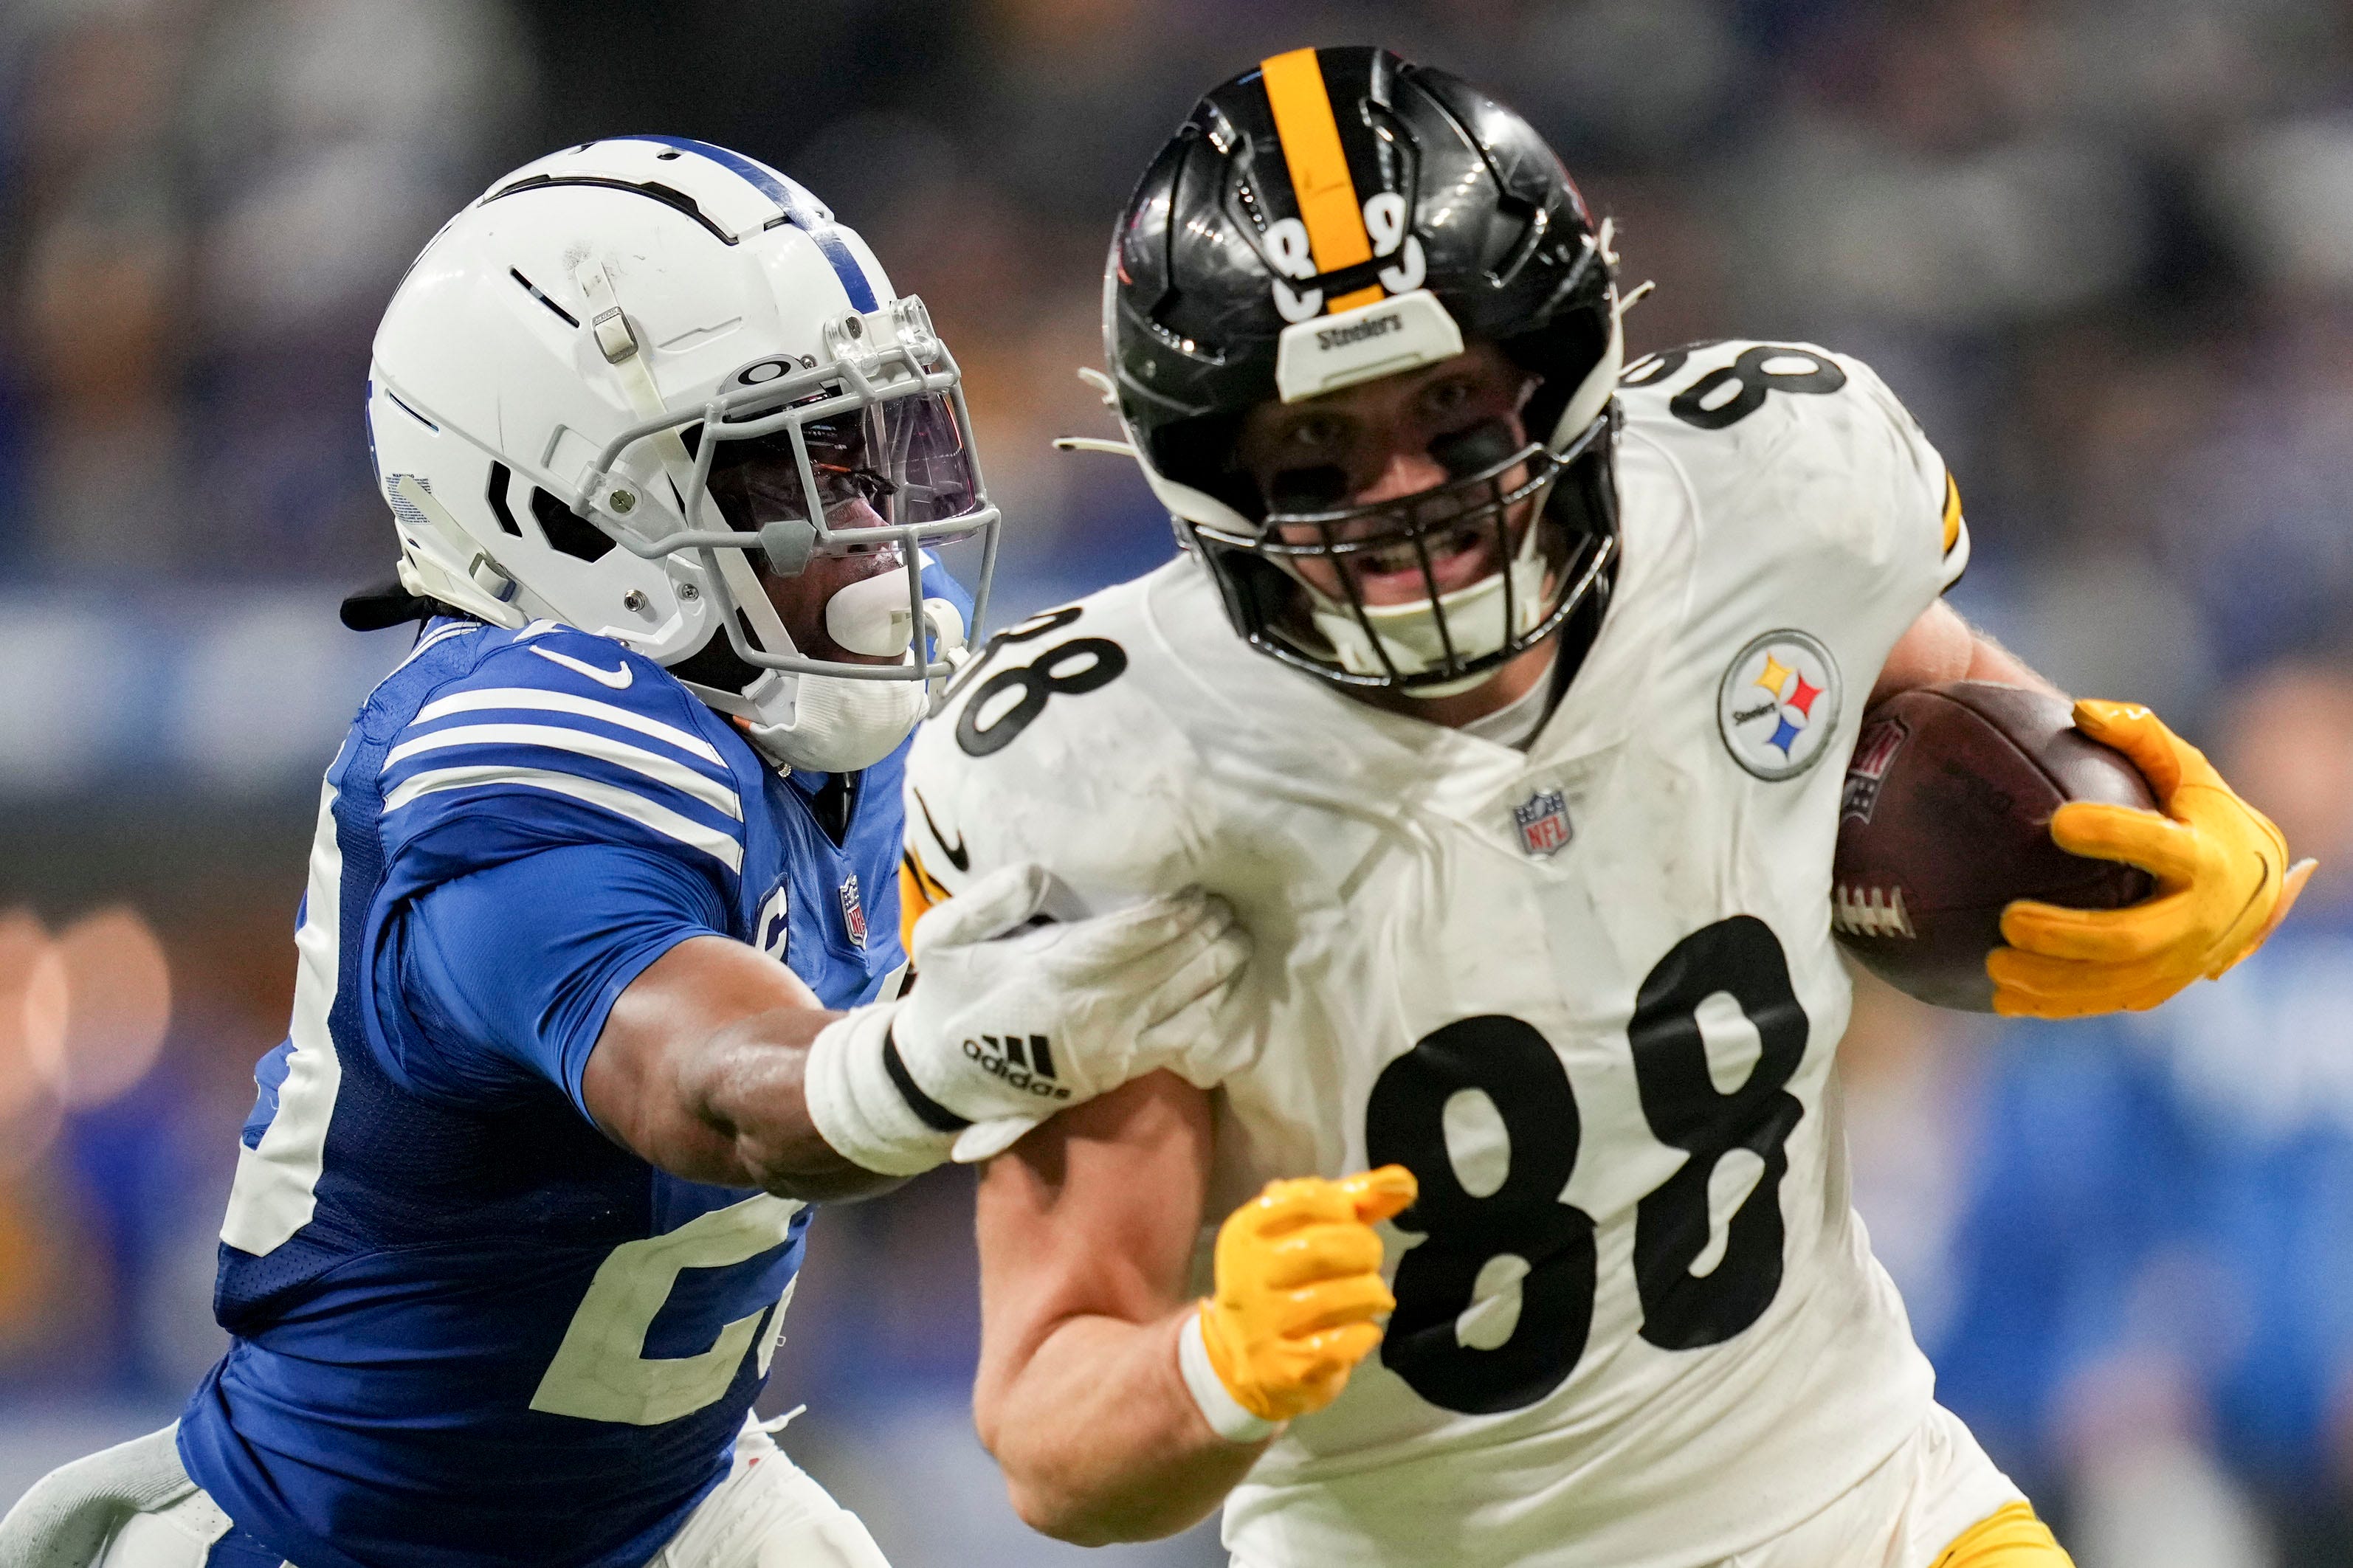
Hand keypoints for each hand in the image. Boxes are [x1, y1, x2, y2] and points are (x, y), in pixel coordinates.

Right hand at [803, 864, 1248, 1171]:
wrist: (941, 1077)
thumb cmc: (947, 997)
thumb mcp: (943, 938)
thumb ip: (990, 901)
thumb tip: (1040, 874)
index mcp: (1055, 972)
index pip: (1131, 935)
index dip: (1171, 913)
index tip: (1197, 891)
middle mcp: (1094, 1009)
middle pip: (1168, 962)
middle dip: (1203, 932)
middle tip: (1229, 907)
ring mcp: (1112, 1044)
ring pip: (1182, 999)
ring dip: (1215, 967)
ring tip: (1237, 938)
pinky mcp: (1118, 1070)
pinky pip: (1177, 1041)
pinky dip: (1207, 1014)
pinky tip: (1225, 991)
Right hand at [1194, 1167, 1416, 1423]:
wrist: (1249, 1363)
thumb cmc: (1289, 1282)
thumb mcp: (1310, 1233)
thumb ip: (1356, 1201)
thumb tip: (1403, 1181)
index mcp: (1246, 1232)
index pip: (1307, 1199)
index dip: (1344, 1208)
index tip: (1350, 1220)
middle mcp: (1246, 1275)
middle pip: (1328, 1247)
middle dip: (1365, 1252)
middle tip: (1368, 1263)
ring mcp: (1262, 1325)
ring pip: (1342, 1296)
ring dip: (1372, 1295)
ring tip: (1371, 1297)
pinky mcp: (1284, 1368)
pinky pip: (1344, 1343)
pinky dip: (1365, 1334)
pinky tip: (1360, 1331)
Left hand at [1990, 699, 2315, 1017]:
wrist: (2251, 886)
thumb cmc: (2201, 812)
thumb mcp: (2184, 768)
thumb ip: (2139, 734)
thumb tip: (2081, 709)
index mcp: (2206, 857)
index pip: (2159, 847)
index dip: (2114, 835)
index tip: (2058, 822)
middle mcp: (2198, 919)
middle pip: (2131, 938)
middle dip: (2069, 935)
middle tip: (2010, 919)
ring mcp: (2178, 963)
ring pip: (2113, 984)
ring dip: (2052, 982)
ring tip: (1993, 964)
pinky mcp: (2156, 988)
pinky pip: (2104, 1004)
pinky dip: (2054, 1006)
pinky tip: (2001, 1000)